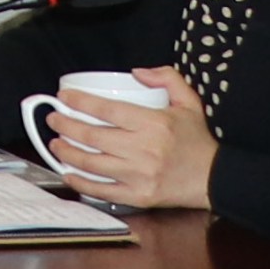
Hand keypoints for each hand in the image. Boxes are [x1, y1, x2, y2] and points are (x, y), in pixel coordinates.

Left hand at [41, 83, 219, 211]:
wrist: (216, 179)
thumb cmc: (198, 140)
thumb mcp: (189, 102)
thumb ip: (167, 78)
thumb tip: (136, 72)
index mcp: (154, 124)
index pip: (107, 110)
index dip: (80, 102)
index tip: (63, 97)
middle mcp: (144, 150)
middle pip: (93, 137)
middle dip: (65, 126)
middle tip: (53, 119)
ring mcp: (139, 175)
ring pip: (92, 163)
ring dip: (67, 153)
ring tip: (55, 144)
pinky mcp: (138, 196)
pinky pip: (101, 190)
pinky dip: (80, 183)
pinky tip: (68, 173)